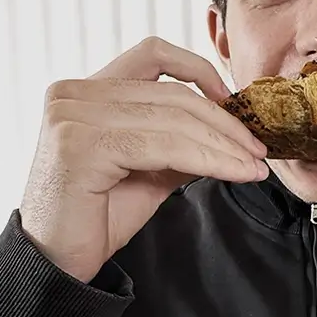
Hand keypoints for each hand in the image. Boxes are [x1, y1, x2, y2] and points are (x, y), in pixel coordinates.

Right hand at [20, 36, 268, 283]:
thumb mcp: (149, 170)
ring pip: (173, 119)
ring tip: (253, 167)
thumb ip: (180, 142)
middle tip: (258, 150)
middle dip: (225, 123)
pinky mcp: (80, 144)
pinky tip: (232, 173)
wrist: (58, 262)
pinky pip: (163, 146)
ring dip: (223, 145)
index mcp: (86, 90)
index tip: (233, 102)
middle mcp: (73, 93)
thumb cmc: (97, 218)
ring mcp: (72, 115)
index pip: (153, 54)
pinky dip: (207, 159)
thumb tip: (230, 131)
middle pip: (171, 93)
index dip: (199, 70)